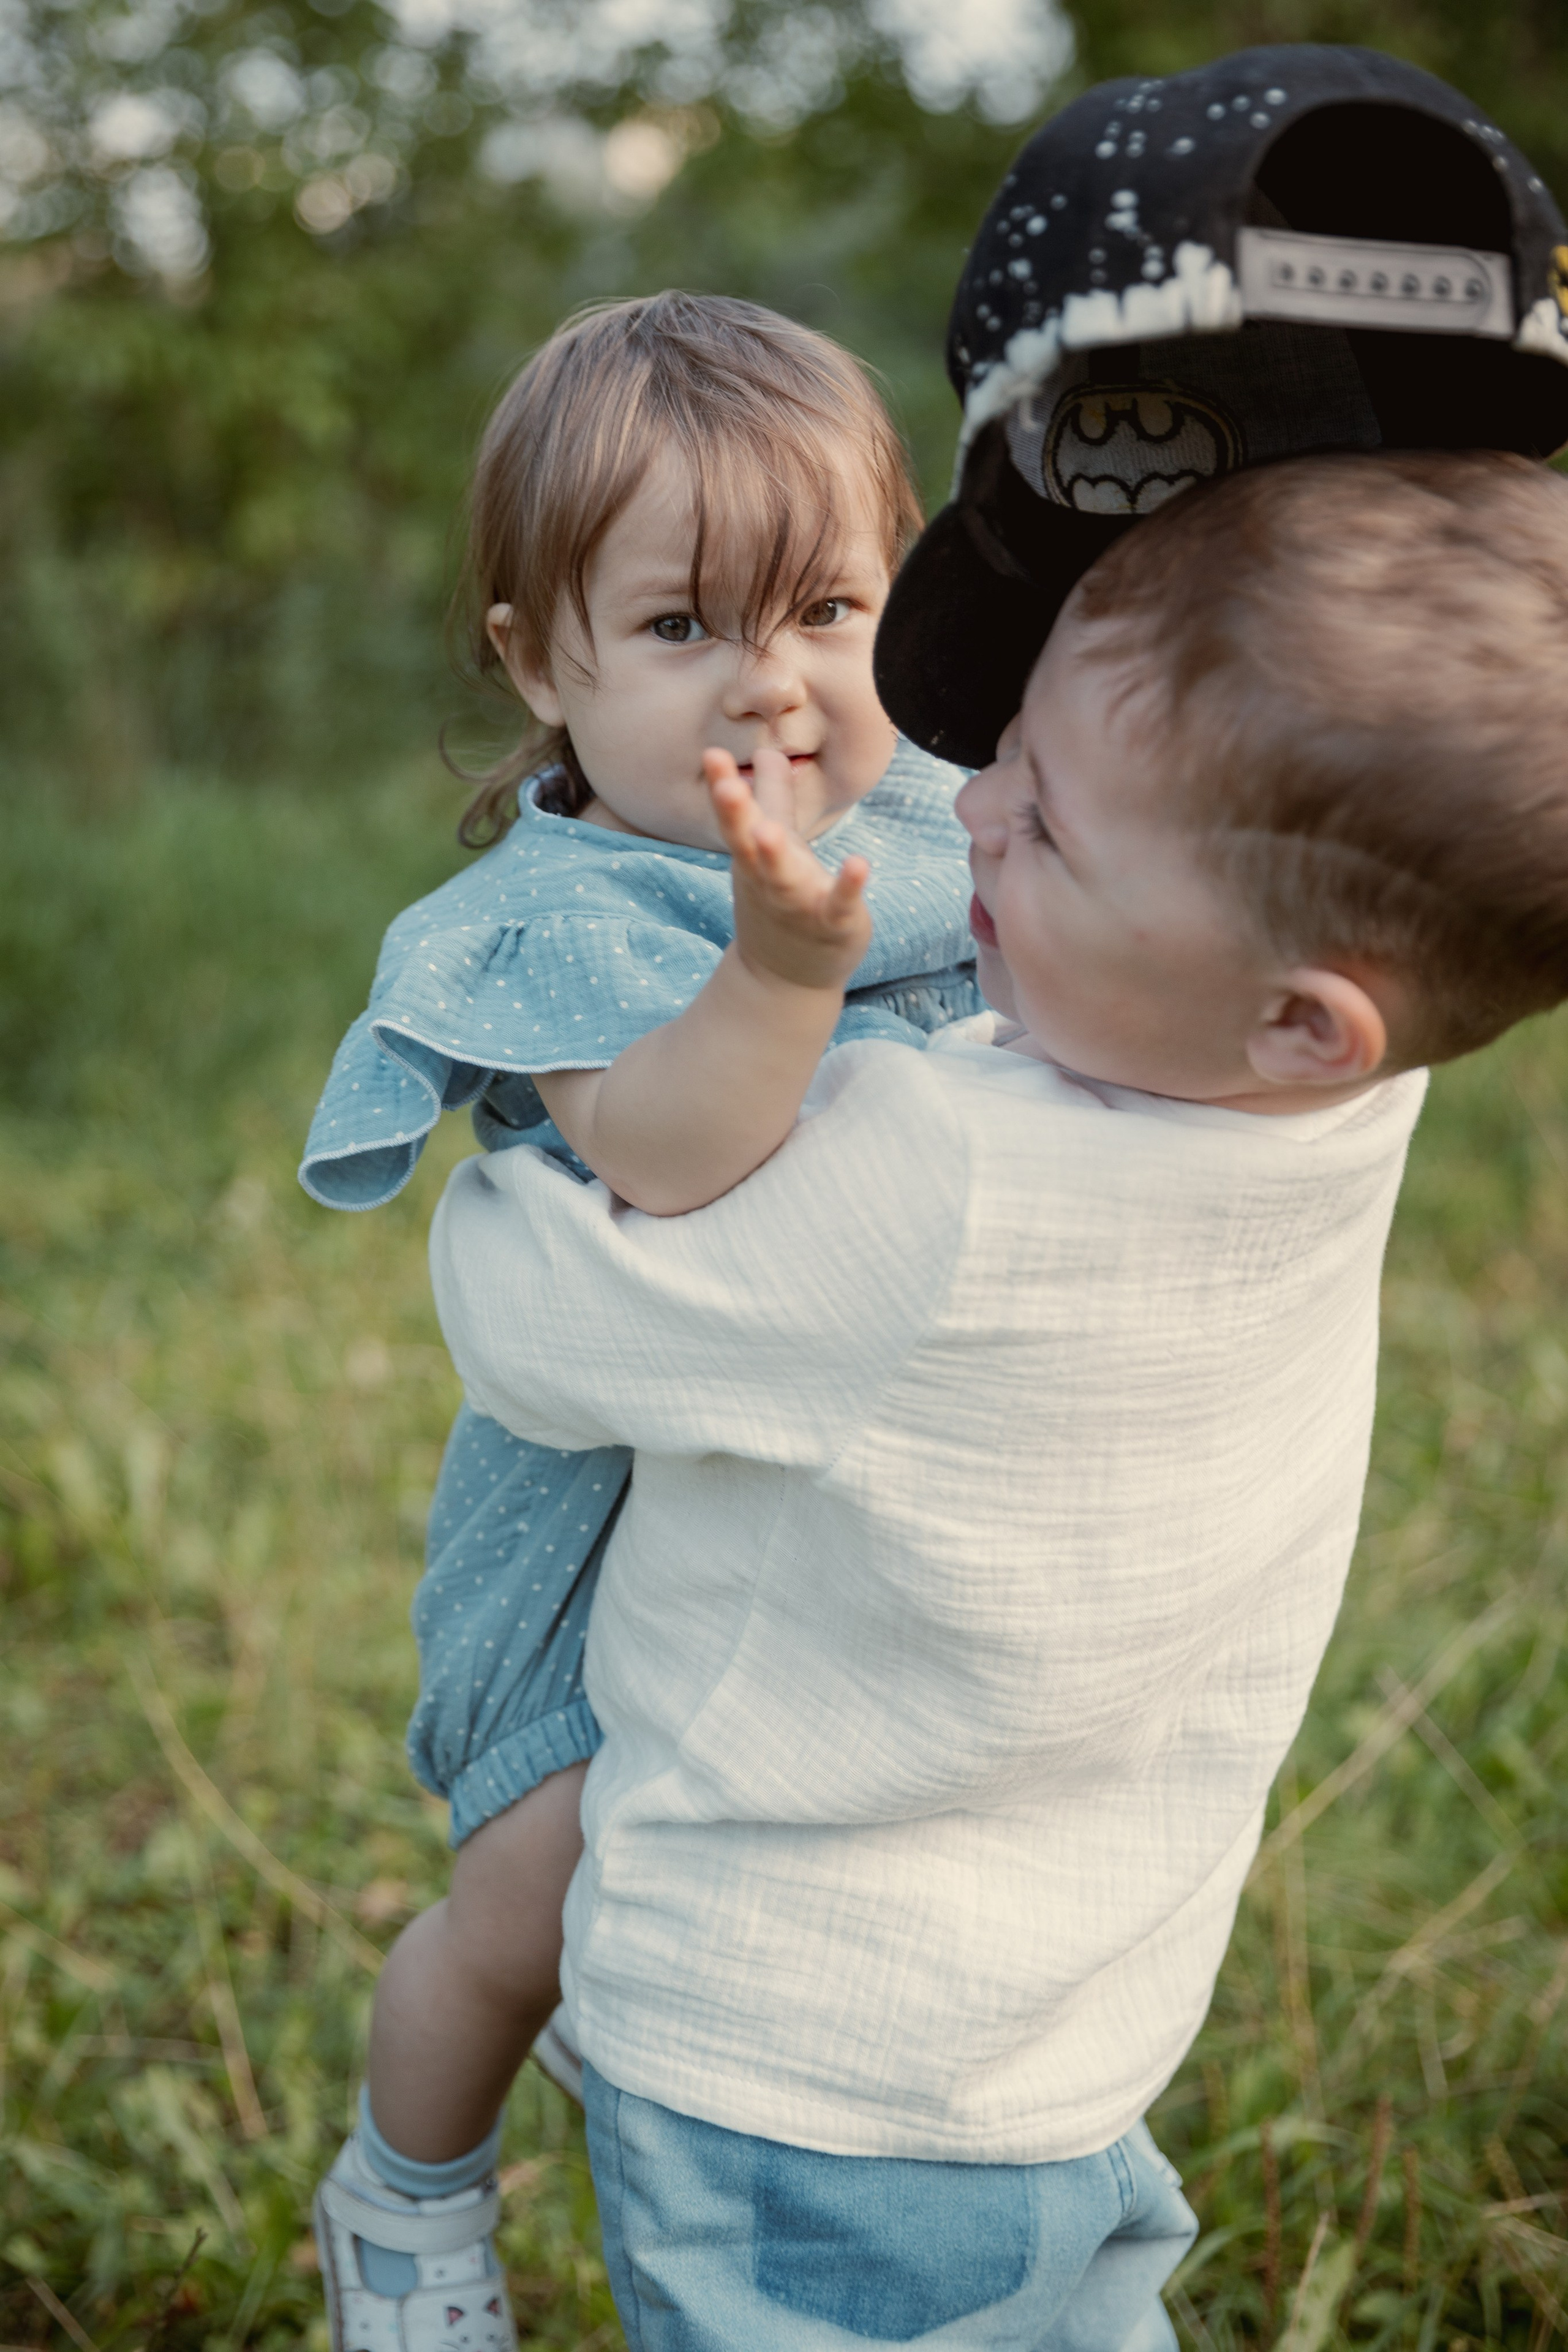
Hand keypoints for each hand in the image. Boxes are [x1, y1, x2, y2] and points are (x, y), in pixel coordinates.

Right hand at [703, 747, 871, 994]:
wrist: (784, 978)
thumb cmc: (780, 898)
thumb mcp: (773, 846)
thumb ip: (772, 797)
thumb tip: (767, 750)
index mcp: (752, 856)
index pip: (734, 818)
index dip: (723, 787)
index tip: (712, 755)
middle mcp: (768, 879)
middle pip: (748, 845)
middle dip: (736, 816)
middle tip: (727, 786)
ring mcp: (798, 903)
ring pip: (783, 878)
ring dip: (775, 856)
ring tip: (768, 831)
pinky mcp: (834, 923)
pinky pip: (840, 905)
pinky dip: (848, 886)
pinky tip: (859, 863)